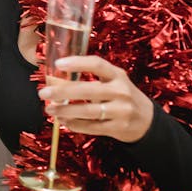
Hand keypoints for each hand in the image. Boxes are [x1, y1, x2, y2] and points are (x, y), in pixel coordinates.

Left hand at [38, 55, 153, 142]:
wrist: (147, 121)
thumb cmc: (122, 96)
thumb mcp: (114, 81)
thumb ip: (93, 77)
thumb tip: (57, 77)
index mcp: (118, 75)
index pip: (97, 64)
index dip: (77, 62)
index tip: (58, 64)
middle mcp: (121, 91)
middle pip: (87, 90)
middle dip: (62, 91)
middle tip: (44, 93)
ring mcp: (120, 111)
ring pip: (87, 111)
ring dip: (65, 110)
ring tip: (50, 110)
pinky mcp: (118, 128)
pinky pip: (91, 127)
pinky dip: (75, 125)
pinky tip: (63, 121)